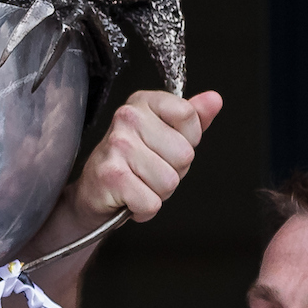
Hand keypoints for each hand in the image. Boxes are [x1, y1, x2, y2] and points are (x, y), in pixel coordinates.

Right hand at [66, 90, 222, 223]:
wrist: (93, 190)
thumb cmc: (132, 162)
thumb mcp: (165, 134)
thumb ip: (192, 118)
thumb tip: (214, 99)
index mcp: (143, 102)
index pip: (188, 115)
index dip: (187, 140)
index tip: (166, 146)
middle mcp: (127, 117)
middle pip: (184, 154)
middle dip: (173, 171)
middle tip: (150, 170)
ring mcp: (118, 146)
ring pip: (169, 181)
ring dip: (159, 192)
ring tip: (139, 183)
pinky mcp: (111, 176)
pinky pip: (152, 202)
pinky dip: (145, 208)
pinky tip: (131, 197)